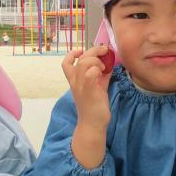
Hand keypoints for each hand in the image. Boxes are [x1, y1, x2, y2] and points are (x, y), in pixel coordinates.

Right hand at [62, 46, 111, 168]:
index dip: (72, 54)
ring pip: (85, 63)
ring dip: (96, 61)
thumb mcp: (98, 87)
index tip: (82, 51)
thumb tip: (109, 64)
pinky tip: (104, 73)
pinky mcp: (89, 90)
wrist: (92, 124)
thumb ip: (101, 75)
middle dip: (94, 51)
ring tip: (103, 67)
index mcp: (74, 80)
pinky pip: (91, 73)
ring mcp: (80, 86)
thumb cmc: (95, 107)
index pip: (66, 63)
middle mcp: (75, 81)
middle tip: (104, 52)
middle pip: (80, 58)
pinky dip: (98, 69)